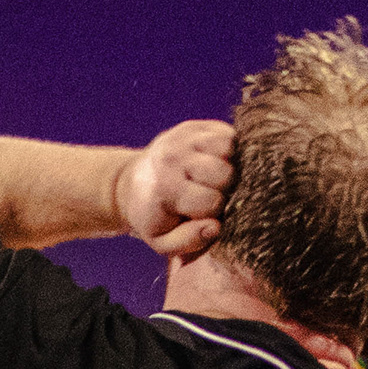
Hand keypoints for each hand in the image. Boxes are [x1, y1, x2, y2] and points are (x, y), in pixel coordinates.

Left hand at [114, 118, 233, 262]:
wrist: (136, 182)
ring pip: (230, 149)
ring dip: (229, 167)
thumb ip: (188, 242)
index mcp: (165, 186)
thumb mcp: (162, 240)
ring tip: (213, 180)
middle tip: (210, 195)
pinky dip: (230, 152)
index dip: (214, 213)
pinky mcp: (198, 126)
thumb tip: (215, 227)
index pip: (211, 202)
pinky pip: (231, 136)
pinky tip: (216, 163)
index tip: (202, 214)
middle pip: (226, 174)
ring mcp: (186, 136)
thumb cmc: (156, 216)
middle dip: (224, 190)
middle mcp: (174, 156)